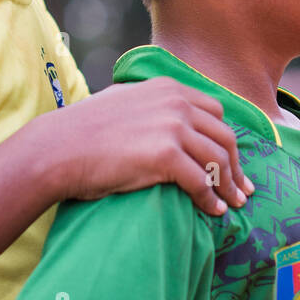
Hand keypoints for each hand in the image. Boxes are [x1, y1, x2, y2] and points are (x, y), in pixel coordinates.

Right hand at [43, 77, 254, 215]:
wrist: (57, 148)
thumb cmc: (83, 131)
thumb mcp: (124, 101)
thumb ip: (151, 104)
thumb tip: (167, 119)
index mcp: (168, 88)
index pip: (215, 112)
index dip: (226, 139)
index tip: (232, 161)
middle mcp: (176, 102)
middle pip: (224, 136)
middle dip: (236, 165)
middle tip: (242, 189)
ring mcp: (172, 127)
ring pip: (218, 159)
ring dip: (228, 185)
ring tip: (233, 204)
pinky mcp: (166, 155)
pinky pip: (201, 181)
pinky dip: (211, 199)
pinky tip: (213, 211)